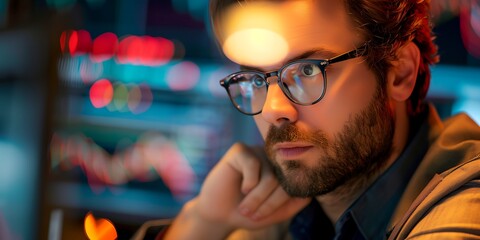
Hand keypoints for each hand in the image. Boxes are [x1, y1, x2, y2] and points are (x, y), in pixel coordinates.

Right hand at [195, 142, 310, 229]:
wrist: (219, 214)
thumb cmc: (249, 213)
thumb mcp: (278, 212)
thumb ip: (298, 202)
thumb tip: (313, 188)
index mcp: (284, 171)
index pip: (295, 182)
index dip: (280, 202)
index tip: (264, 216)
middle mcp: (273, 159)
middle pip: (284, 178)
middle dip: (269, 201)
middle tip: (251, 214)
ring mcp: (258, 152)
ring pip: (269, 174)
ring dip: (256, 196)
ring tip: (244, 207)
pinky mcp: (240, 149)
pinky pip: (253, 164)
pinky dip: (249, 182)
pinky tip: (241, 187)